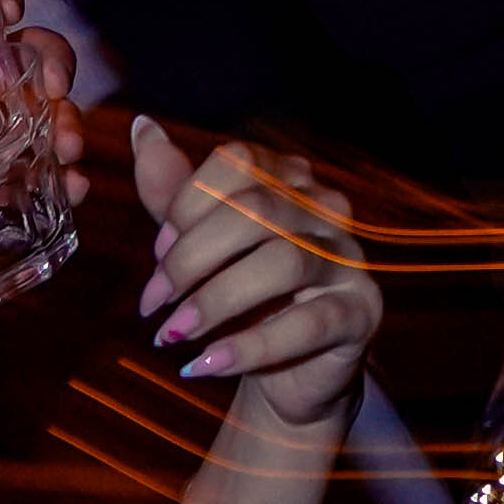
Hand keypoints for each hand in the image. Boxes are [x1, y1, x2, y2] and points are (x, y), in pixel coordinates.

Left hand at [137, 120, 376, 427]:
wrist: (291, 376)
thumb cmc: (246, 302)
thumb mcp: (204, 247)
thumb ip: (174, 194)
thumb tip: (142, 126)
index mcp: (290, 180)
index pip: (240, 162)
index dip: (188, 202)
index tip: (157, 252)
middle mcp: (326, 208)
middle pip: (256, 209)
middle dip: (191, 257)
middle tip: (151, 304)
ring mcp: (348, 259)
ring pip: (284, 261)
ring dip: (216, 299)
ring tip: (172, 334)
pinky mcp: (361, 313)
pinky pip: (310, 323)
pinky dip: (252, 345)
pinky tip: (207, 364)